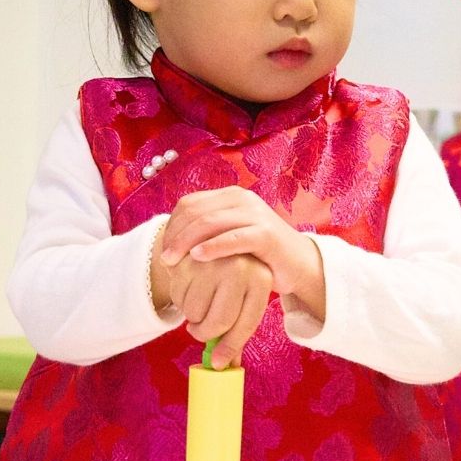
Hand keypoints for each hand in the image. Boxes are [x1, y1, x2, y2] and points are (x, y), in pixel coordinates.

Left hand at [159, 187, 324, 312]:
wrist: (298, 264)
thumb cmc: (259, 254)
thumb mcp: (230, 236)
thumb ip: (207, 232)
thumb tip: (170, 238)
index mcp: (230, 196)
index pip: (189, 205)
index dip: (171, 226)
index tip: (163, 250)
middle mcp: (242, 199)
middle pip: (196, 212)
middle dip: (174, 236)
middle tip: (164, 259)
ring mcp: (256, 214)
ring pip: (210, 223)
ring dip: (186, 242)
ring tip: (172, 262)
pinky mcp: (266, 233)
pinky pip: (233, 237)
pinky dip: (212, 247)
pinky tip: (197, 258)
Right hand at [161, 250, 271, 367]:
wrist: (215, 241)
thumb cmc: (233, 281)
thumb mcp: (244, 301)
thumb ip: (236, 333)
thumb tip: (226, 366)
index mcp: (261, 280)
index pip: (245, 324)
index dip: (230, 347)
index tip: (217, 364)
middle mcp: (240, 268)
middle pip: (218, 322)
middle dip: (205, 334)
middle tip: (199, 332)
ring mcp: (214, 262)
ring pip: (195, 312)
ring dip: (191, 318)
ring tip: (198, 303)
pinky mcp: (189, 259)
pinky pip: (178, 297)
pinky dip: (179, 301)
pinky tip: (188, 288)